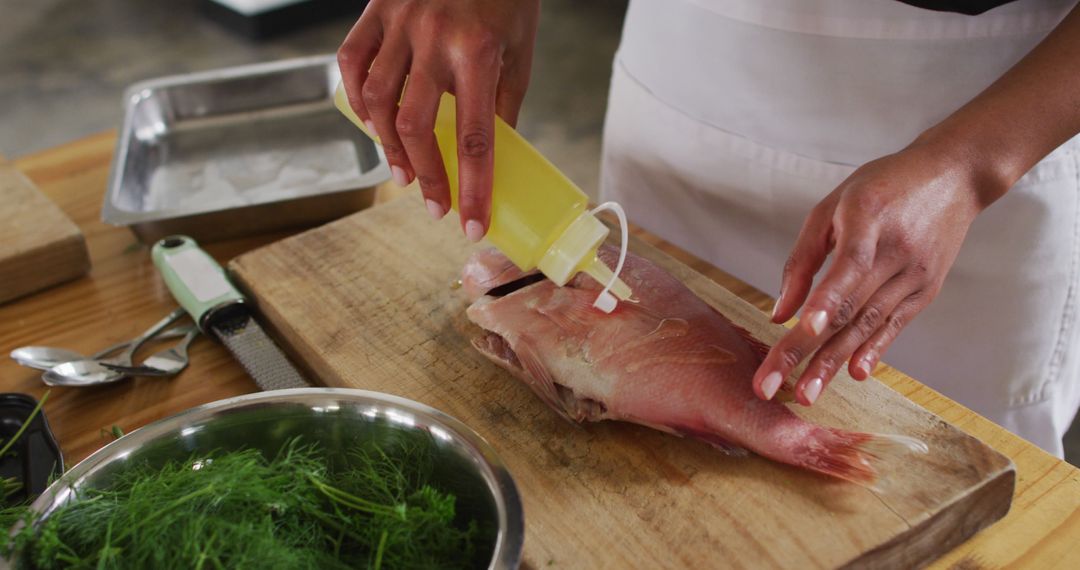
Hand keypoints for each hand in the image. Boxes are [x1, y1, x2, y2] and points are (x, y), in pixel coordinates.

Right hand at [337, 0, 539, 239]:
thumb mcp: (519, 49)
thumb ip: (502, 102)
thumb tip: (494, 156)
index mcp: (477, 51)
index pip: (475, 137)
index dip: (473, 187)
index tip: (470, 223)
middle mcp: (433, 37)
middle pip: (416, 125)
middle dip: (427, 175)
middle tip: (436, 204)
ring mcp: (398, 22)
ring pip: (377, 100)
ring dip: (389, 147)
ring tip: (406, 174)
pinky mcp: (374, 10)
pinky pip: (352, 62)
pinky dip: (358, 100)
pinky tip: (374, 126)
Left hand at [751, 142, 994, 405]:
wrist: (954, 177)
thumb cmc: (883, 186)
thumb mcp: (832, 207)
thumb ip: (802, 259)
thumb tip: (779, 314)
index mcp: (868, 220)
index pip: (848, 267)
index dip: (825, 300)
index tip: (802, 329)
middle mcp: (896, 253)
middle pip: (848, 309)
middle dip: (807, 351)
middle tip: (774, 386)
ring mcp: (915, 275)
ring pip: (868, 325)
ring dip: (834, 363)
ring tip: (807, 394)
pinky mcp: (926, 291)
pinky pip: (894, 326)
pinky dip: (872, 351)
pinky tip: (854, 374)